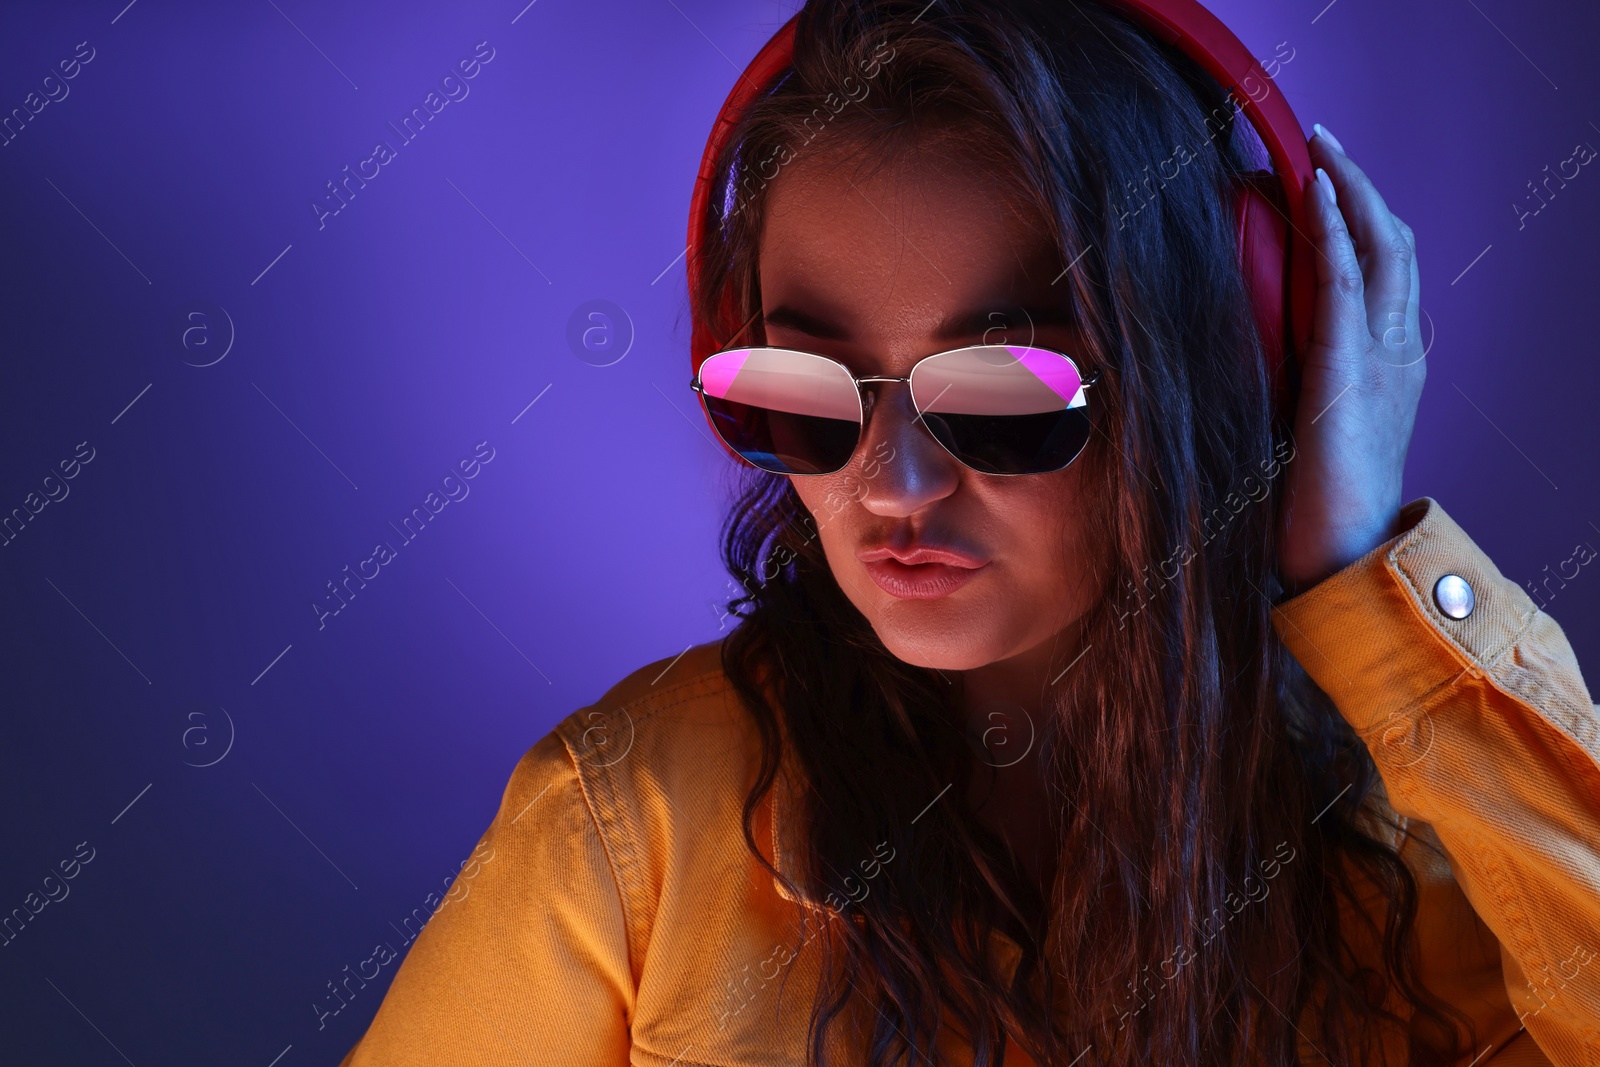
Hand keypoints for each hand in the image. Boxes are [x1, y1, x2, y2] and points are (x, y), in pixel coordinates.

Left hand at [1276, 124, 1424, 595]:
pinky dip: (1333, 230)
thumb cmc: (1311, 507)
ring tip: (1321, 149)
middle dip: (1360, 187)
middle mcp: (1396, 352)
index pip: (1385, 270)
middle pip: (1393, 244)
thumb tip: (1235, 356)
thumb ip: (1288, 383)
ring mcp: (1382, 359)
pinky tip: (1315, 193)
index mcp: (1388, 364)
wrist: (1337, 557)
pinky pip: (1344, 283)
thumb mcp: (1301, 428)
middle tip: (1324, 144)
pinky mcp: (1349, 372)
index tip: (1325, 178)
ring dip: (1349, 191)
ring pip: (1380, 249)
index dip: (1360, 217)